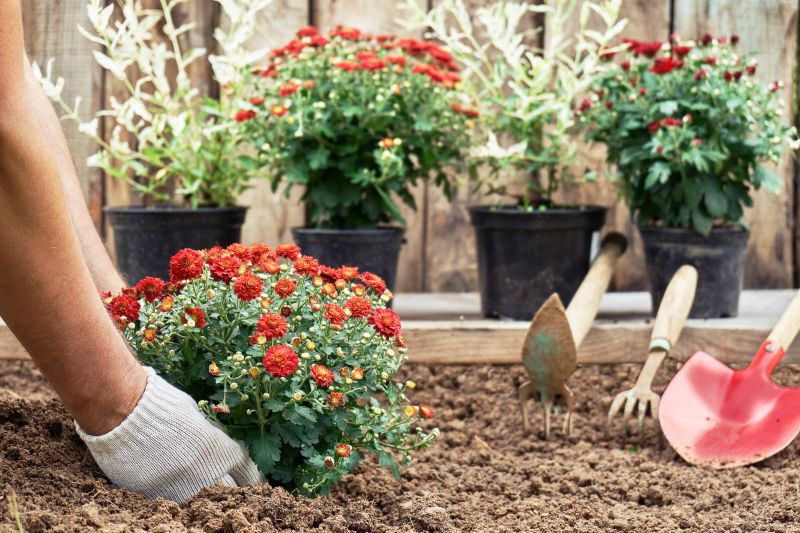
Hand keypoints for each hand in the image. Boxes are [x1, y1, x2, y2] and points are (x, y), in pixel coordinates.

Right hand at [76, 367, 261, 501]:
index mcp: (220, 449)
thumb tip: (217, 446)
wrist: (122, 411)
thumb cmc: (162, 404)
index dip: (255, 481)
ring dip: (208, 502)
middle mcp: (205, 472)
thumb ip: (211, 437)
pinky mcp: (154, 495)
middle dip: (236, 496)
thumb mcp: (197, 418)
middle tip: (239, 499)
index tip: (259, 486)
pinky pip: (175, 505)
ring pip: (203, 505)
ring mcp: (179, 487)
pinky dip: (181, 502)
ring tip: (212, 503)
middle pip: (231, 495)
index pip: (249, 473)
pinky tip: (183, 499)